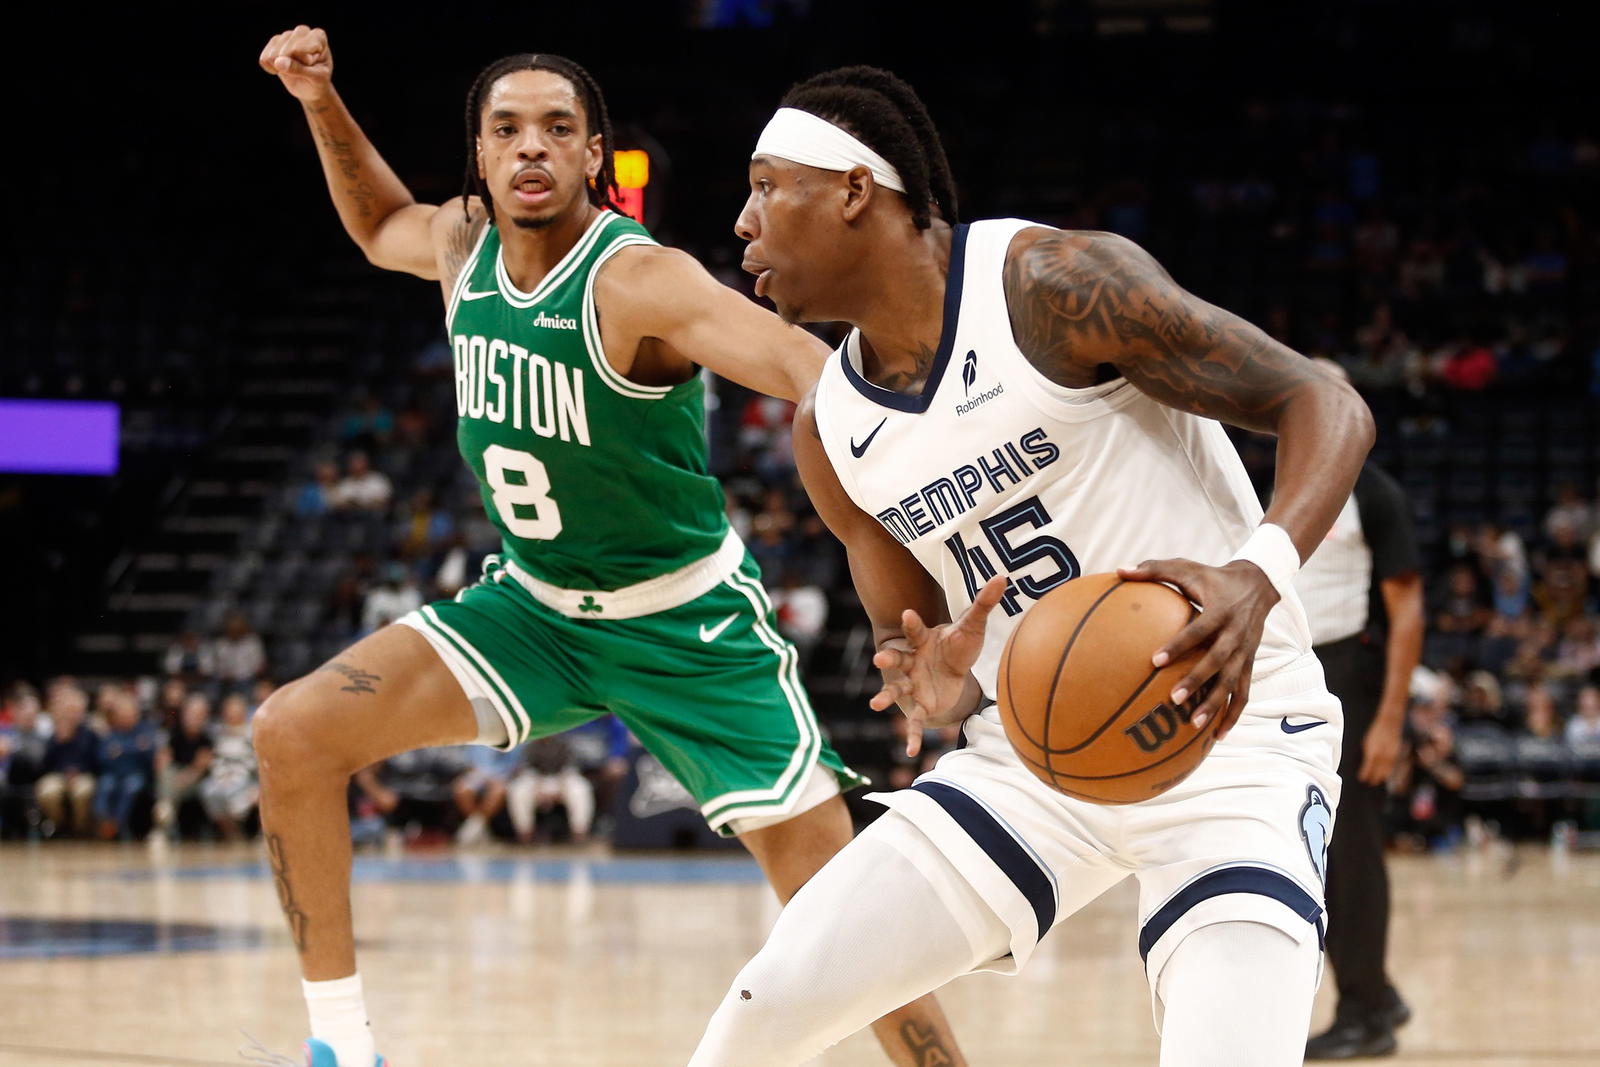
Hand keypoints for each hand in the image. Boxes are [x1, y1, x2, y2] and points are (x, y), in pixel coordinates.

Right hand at [259, 25, 332, 101]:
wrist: (311, 88)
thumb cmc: (319, 82)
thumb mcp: (316, 78)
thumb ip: (299, 69)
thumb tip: (277, 61)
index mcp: (318, 36)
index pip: (300, 47)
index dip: (304, 61)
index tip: (313, 65)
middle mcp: (302, 31)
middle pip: (286, 47)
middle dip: (291, 64)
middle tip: (303, 70)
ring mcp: (287, 35)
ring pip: (274, 52)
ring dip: (281, 67)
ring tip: (293, 71)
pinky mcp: (275, 42)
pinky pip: (265, 56)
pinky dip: (270, 67)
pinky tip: (280, 70)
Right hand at [871, 576, 1005, 757]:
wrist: (955, 672)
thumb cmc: (959, 645)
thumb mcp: (972, 626)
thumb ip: (983, 603)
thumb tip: (1003, 576)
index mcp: (921, 640)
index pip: (914, 629)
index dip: (911, 622)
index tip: (909, 613)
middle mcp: (911, 661)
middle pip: (896, 658)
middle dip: (888, 658)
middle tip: (879, 657)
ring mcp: (912, 684)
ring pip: (896, 690)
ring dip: (885, 696)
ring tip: (874, 705)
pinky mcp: (920, 705)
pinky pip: (913, 721)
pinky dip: (911, 736)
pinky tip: (910, 752)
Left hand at [1117, 558, 1279, 739]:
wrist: (1258, 583)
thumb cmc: (1213, 576)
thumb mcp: (1186, 567)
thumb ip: (1154, 569)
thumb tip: (1119, 571)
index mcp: (1220, 610)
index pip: (1199, 631)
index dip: (1179, 645)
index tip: (1155, 660)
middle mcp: (1236, 634)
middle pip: (1218, 662)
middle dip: (1197, 681)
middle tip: (1173, 699)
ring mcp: (1245, 652)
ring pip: (1232, 683)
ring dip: (1215, 705)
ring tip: (1193, 725)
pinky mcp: (1249, 664)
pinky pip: (1243, 694)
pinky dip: (1233, 715)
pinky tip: (1217, 736)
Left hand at [1358, 715, 1403, 785]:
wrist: (1389, 723)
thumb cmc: (1376, 732)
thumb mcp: (1367, 742)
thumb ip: (1367, 753)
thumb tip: (1365, 763)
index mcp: (1372, 752)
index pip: (1368, 767)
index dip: (1365, 774)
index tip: (1362, 779)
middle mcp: (1382, 755)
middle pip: (1377, 771)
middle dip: (1374, 778)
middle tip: (1370, 783)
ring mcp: (1390, 755)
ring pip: (1386, 770)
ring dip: (1381, 776)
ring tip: (1377, 781)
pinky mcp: (1397, 754)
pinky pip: (1392, 766)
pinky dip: (1388, 771)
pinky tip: (1386, 774)